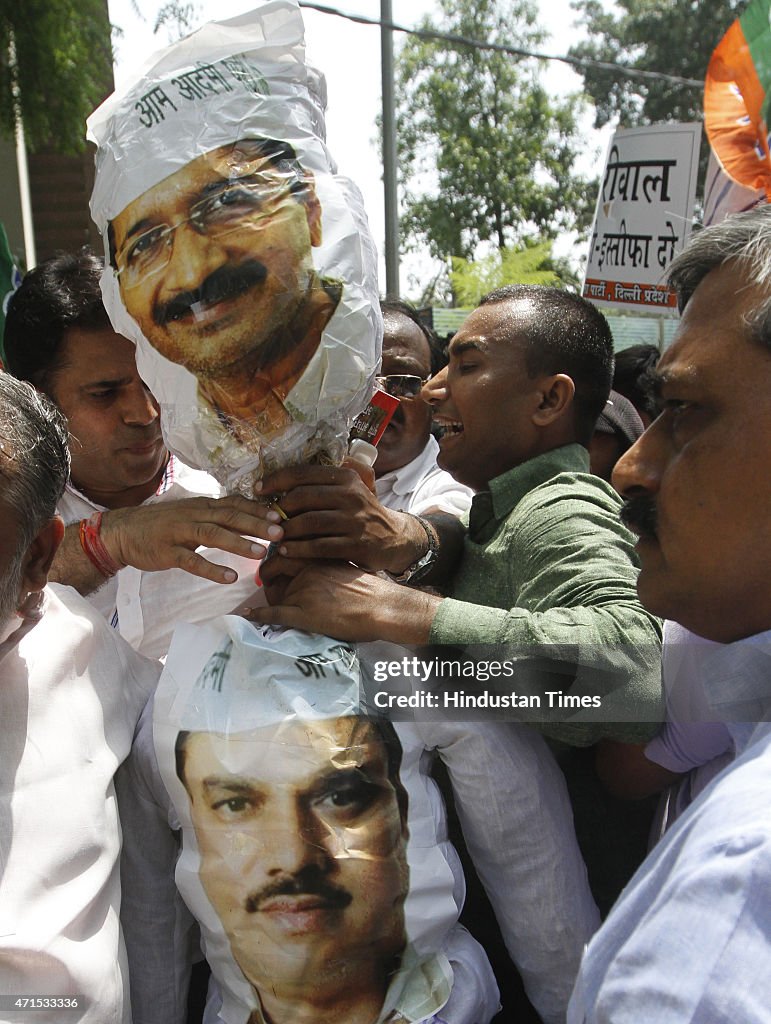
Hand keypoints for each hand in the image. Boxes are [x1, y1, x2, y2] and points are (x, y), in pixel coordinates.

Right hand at [99, 495, 283, 583]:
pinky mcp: (168, 551)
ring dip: (239, 543)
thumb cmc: (163, 525)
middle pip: (229, 516)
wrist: (123, 531)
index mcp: (202, 505)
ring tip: (262, 554)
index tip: (281, 517)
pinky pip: (192, 560)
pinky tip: (229, 578)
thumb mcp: (192, 514)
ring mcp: (180, 532)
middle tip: (281, 533)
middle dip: (257, 525)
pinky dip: (212, 569)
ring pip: (214, 534)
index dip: (258, 510)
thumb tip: (248, 519)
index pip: (235, 504)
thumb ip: (217, 516)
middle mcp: (194, 514)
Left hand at [248, 561, 441, 643]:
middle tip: (266, 582)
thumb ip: (324, 561)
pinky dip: (259, 616)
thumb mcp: (344, 564)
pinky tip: (249, 616)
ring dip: (267, 597)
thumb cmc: (370, 588)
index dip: (276, 557)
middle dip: (267, 574)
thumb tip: (310, 564)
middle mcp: (307, 569)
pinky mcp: (304, 615)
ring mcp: (304, 593)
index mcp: (319, 554)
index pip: (286, 548)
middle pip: (275, 566)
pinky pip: (274, 615)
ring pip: (273, 592)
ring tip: (265, 602)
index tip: (275, 563)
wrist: (384, 607)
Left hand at [255, 464, 427, 573]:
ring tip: (273, 536)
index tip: (257, 489)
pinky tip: (286, 552)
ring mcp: (355, 521)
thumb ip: (328, 479)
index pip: (303, 473)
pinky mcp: (357, 545)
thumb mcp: (353, 488)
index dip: (276, 480)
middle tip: (265, 518)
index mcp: (346, 478)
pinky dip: (299, 550)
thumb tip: (288, 470)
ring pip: (309, 522)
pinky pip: (319, 547)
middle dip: (279, 508)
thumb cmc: (362, 513)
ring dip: (286, 531)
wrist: (395, 539)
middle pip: (303, 497)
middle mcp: (352, 496)